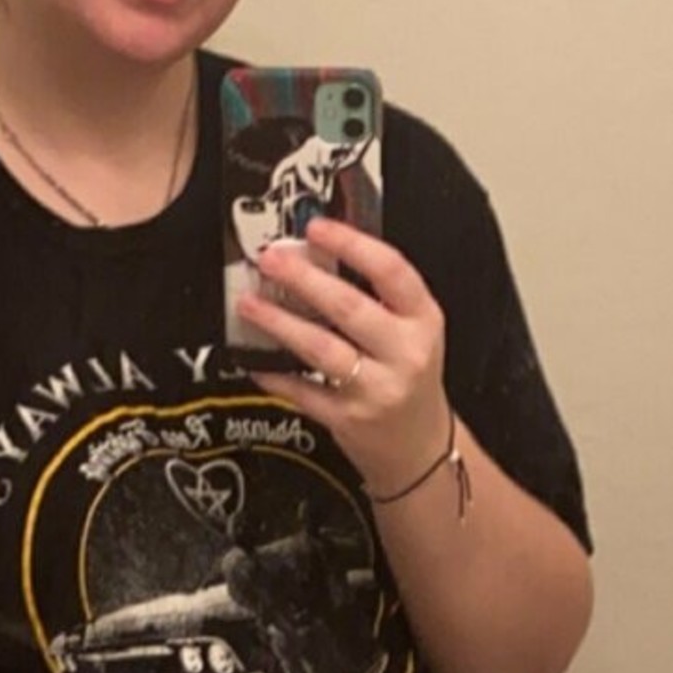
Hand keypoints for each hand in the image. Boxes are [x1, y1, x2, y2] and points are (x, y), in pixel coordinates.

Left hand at [237, 216, 450, 493]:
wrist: (419, 444)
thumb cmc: (408, 376)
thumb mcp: (411, 330)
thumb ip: (376, 295)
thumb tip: (317, 251)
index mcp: (423, 320)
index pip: (392, 272)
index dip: (352, 245)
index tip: (316, 228)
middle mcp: (405, 353)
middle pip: (350, 308)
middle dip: (303, 279)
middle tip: (270, 259)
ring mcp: (377, 389)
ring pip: (322, 350)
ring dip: (279, 323)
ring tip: (249, 304)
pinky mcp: (349, 419)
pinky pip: (303, 392)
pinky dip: (274, 373)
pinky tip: (253, 358)